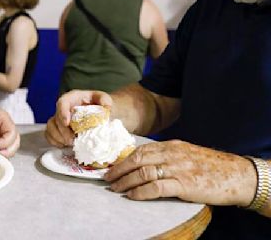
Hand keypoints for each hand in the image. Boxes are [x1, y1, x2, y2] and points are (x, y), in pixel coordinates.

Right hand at [45, 90, 112, 146]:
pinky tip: (64, 146)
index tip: (67, 123)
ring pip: (50, 127)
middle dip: (62, 131)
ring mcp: (59, 119)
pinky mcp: (58, 128)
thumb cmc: (99, 104)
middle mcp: (63, 108)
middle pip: (56, 118)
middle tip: (72, 141)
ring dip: (58, 137)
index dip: (62, 112)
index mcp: (72, 98)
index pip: (62, 102)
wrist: (99, 111)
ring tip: (70, 144)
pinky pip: (50, 135)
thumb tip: (106, 107)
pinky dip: (55, 142)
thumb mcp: (104, 99)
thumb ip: (105, 100)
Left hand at [104, 139, 255, 206]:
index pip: (140, 150)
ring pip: (143, 172)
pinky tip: (131, 196)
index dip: (123, 158)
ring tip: (115, 188)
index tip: (112, 166)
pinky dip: (140, 192)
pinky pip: (156, 187)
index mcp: (171, 146)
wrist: (235, 174)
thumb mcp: (186, 153)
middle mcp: (171, 154)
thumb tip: (146, 160)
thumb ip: (167, 154)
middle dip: (119, 169)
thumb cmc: (210, 166)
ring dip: (125, 181)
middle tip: (107, 177)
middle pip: (137, 159)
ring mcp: (177, 168)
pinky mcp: (184, 184)